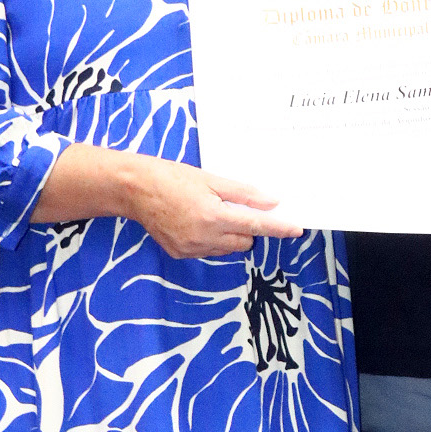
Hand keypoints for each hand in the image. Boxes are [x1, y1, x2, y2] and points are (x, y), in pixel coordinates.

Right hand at [129, 160, 303, 258]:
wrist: (135, 189)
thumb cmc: (171, 177)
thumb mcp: (211, 179)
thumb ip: (244, 194)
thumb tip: (272, 202)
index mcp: (213, 216)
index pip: (256, 226)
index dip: (278, 228)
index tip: (296, 229)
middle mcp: (203, 237)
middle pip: (244, 241)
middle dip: (247, 228)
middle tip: (234, 208)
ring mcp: (190, 249)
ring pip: (227, 249)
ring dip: (229, 235)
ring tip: (210, 212)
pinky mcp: (179, 253)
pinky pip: (208, 251)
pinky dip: (211, 239)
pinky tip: (195, 222)